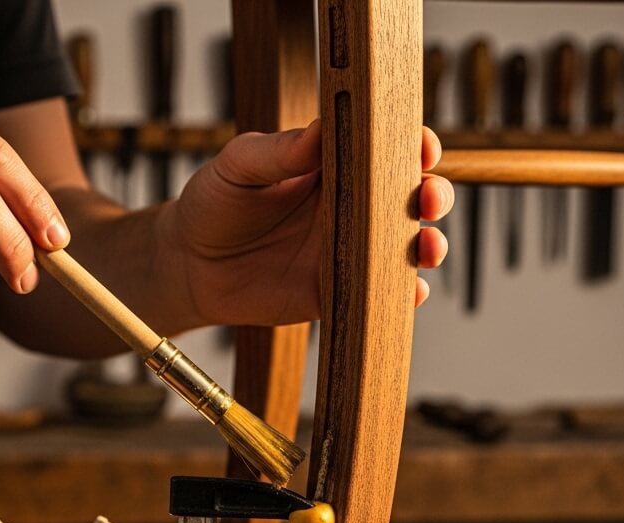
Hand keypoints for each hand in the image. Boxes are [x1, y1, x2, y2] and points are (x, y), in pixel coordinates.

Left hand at [157, 121, 451, 326]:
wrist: (189, 266)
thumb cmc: (213, 203)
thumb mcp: (238, 166)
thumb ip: (277, 151)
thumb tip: (319, 129)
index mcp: (333, 164)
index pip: (385, 148)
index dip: (413, 145)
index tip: (421, 147)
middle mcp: (350, 205)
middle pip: (411, 196)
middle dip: (434, 194)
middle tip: (428, 197)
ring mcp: (349, 249)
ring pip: (407, 245)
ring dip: (429, 245)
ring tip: (427, 247)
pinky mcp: (338, 291)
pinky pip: (382, 292)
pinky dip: (405, 293)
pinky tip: (410, 290)